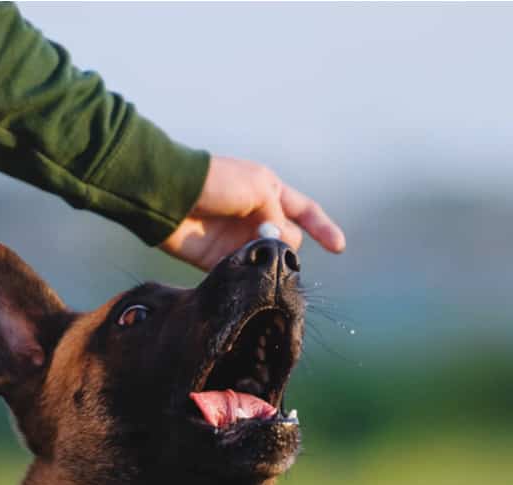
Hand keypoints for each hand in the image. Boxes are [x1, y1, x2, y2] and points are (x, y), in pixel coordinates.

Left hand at [160, 156, 344, 270]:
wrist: (173, 196)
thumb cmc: (217, 183)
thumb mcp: (259, 191)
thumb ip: (280, 219)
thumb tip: (287, 247)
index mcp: (270, 192)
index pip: (305, 211)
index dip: (323, 228)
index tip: (339, 247)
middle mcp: (258, 216)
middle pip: (289, 239)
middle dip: (288, 245)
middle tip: (272, 242)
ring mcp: (239, 238)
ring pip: (268, 259)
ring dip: (269, 261)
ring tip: (257, 254)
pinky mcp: (220, 258)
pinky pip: (244, 270)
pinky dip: (249, 273)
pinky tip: (246, 270)